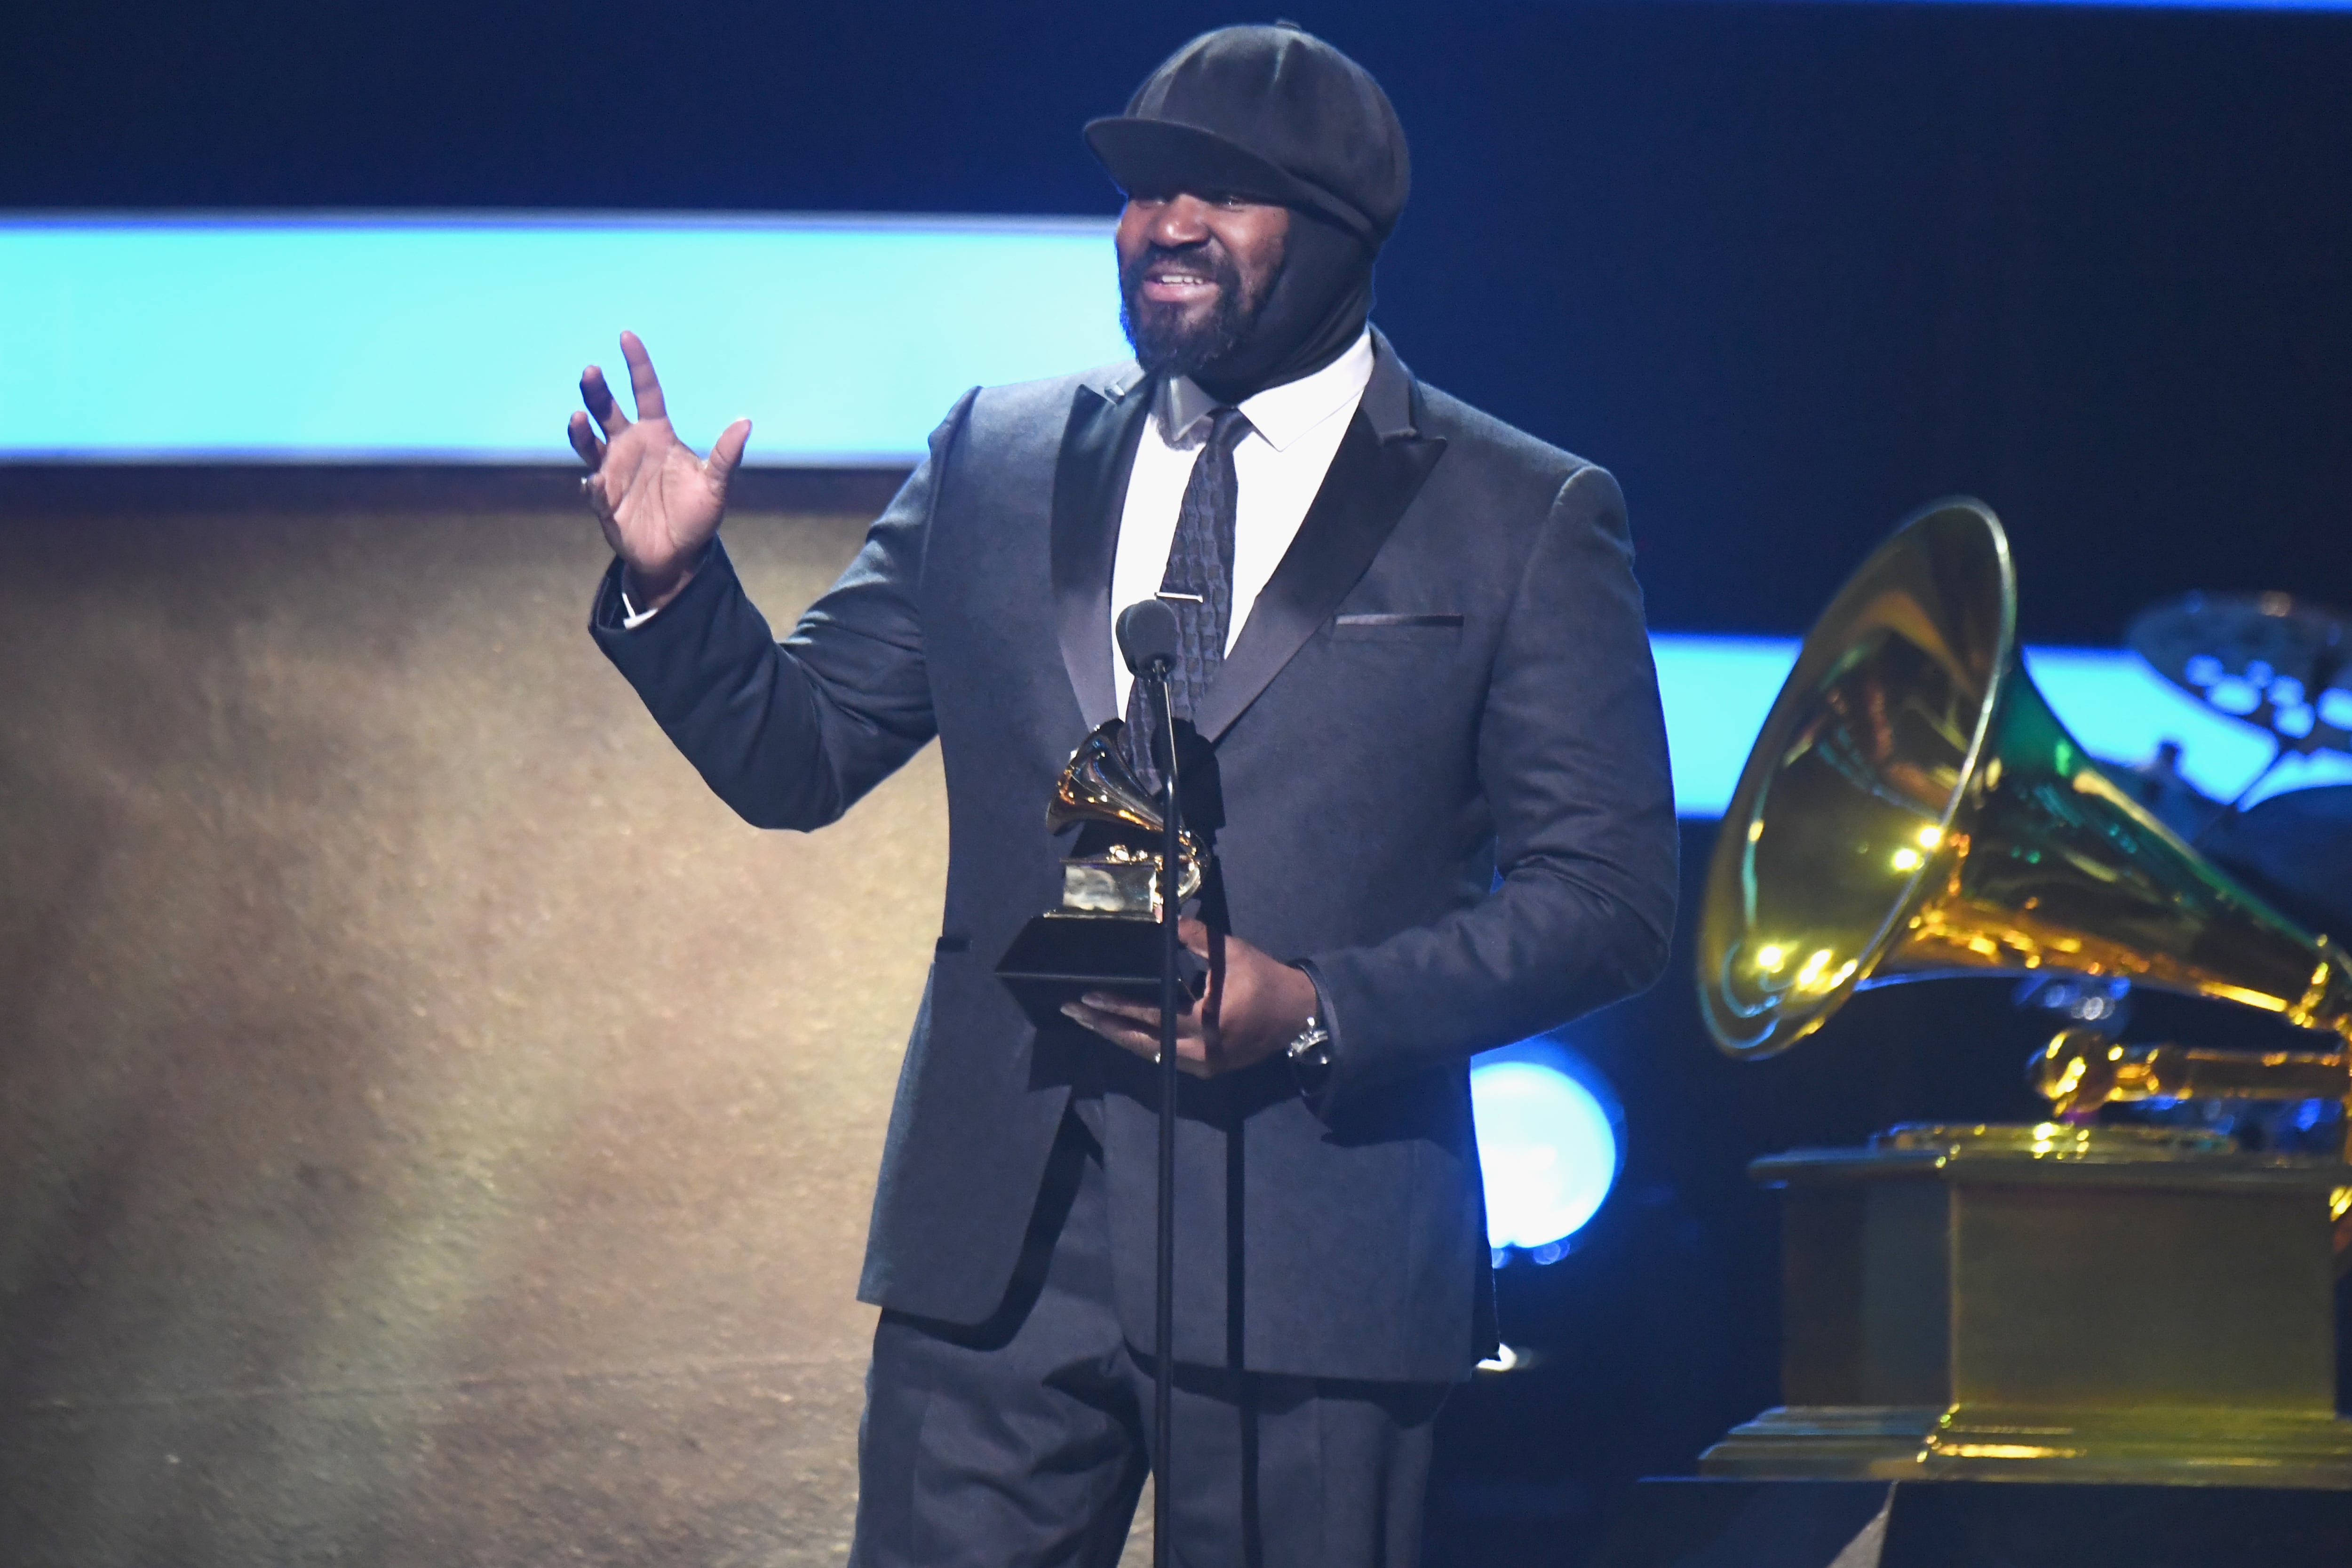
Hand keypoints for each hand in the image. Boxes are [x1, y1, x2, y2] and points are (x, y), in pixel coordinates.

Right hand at [568, 331, 750, 610]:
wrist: (677, 556)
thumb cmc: (696, 516)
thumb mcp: (715, 486)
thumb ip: (726, 455)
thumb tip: (746, 422)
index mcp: (657, 435)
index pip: (645, 391)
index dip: (637, 365)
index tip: (626, 336)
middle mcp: (630, 446)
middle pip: (607, 410)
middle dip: (597, 391)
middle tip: (591, 371)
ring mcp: (612, 471)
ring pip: (588, 442)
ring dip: (580, 430)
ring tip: (578, 419)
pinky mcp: (602, 500)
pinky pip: (592, 488)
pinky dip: (593, 485)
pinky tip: (596, 484)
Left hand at [1061, 919, 1319, 1079]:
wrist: (1298, 1013)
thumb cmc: (1264, 979)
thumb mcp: (1231, 952)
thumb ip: (1194, 936)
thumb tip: (1158, 916)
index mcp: (1207, 1023)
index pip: (1152, 1016)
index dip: (1118, 1007)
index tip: (1088, 999)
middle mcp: (1201, 1052)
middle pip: (1141, 1044)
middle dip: (1105, 1027)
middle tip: (1073, 1013)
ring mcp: (1203, 1065)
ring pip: (1150, 1055)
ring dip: (1119, 1037)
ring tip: (1089, 1021)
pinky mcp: (1207, 1068)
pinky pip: (1165, 1058)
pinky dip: (1142, 1043)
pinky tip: (1120, 1030)